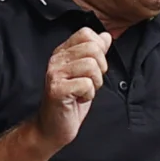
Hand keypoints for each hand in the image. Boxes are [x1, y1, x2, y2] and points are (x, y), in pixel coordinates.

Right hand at [34, 26, 109, 146]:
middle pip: (93, 49)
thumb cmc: (71, 101)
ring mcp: (55, 73)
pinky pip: (86, 84)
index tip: (94, 68)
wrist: (53, 127)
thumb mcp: (87, 73)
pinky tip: (78, 99)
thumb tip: (106, 36)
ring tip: (83, 92)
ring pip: (92, 66)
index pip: (86, 34)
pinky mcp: (57, 89)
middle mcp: (56, 59)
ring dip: (95, 84)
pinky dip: (88, 95)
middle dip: (100, 69)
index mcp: (63, 52)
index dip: (99, 50)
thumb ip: (96, 53)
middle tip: (89, 83)